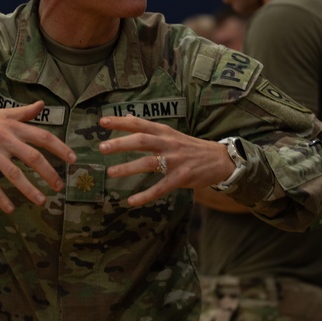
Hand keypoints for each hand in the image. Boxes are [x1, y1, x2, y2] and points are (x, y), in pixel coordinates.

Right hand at [0, 101, 74, 212]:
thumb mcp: (1, 113)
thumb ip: (23, 112)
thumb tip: (41, 104)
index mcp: (13, 126)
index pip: (43, 137)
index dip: (60, 148)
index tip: (73, 159)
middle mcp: (5, 139)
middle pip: (33, 158)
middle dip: (49, 173)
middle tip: (60, 186)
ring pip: (15, 174)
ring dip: (30, 189)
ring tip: (42, 201)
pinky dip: (1, 198)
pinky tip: (11, 209)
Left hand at [99, 115, 235, 206]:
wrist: (219, 159)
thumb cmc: (190, 147)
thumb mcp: (171, 134)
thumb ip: (150, 129)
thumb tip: (128, 119)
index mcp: (164, 132)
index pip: (139, 124)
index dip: (121, 122)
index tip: (102, 121)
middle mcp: (168, 143)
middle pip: (142, 141)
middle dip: (121, 144)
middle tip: (102, 147)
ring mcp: (175, 161)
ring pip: (148, 163)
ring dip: (128, 168)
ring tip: (111, 173)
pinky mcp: (181, 177)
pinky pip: (160, 188)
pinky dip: (145, 195)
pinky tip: (131, 201)